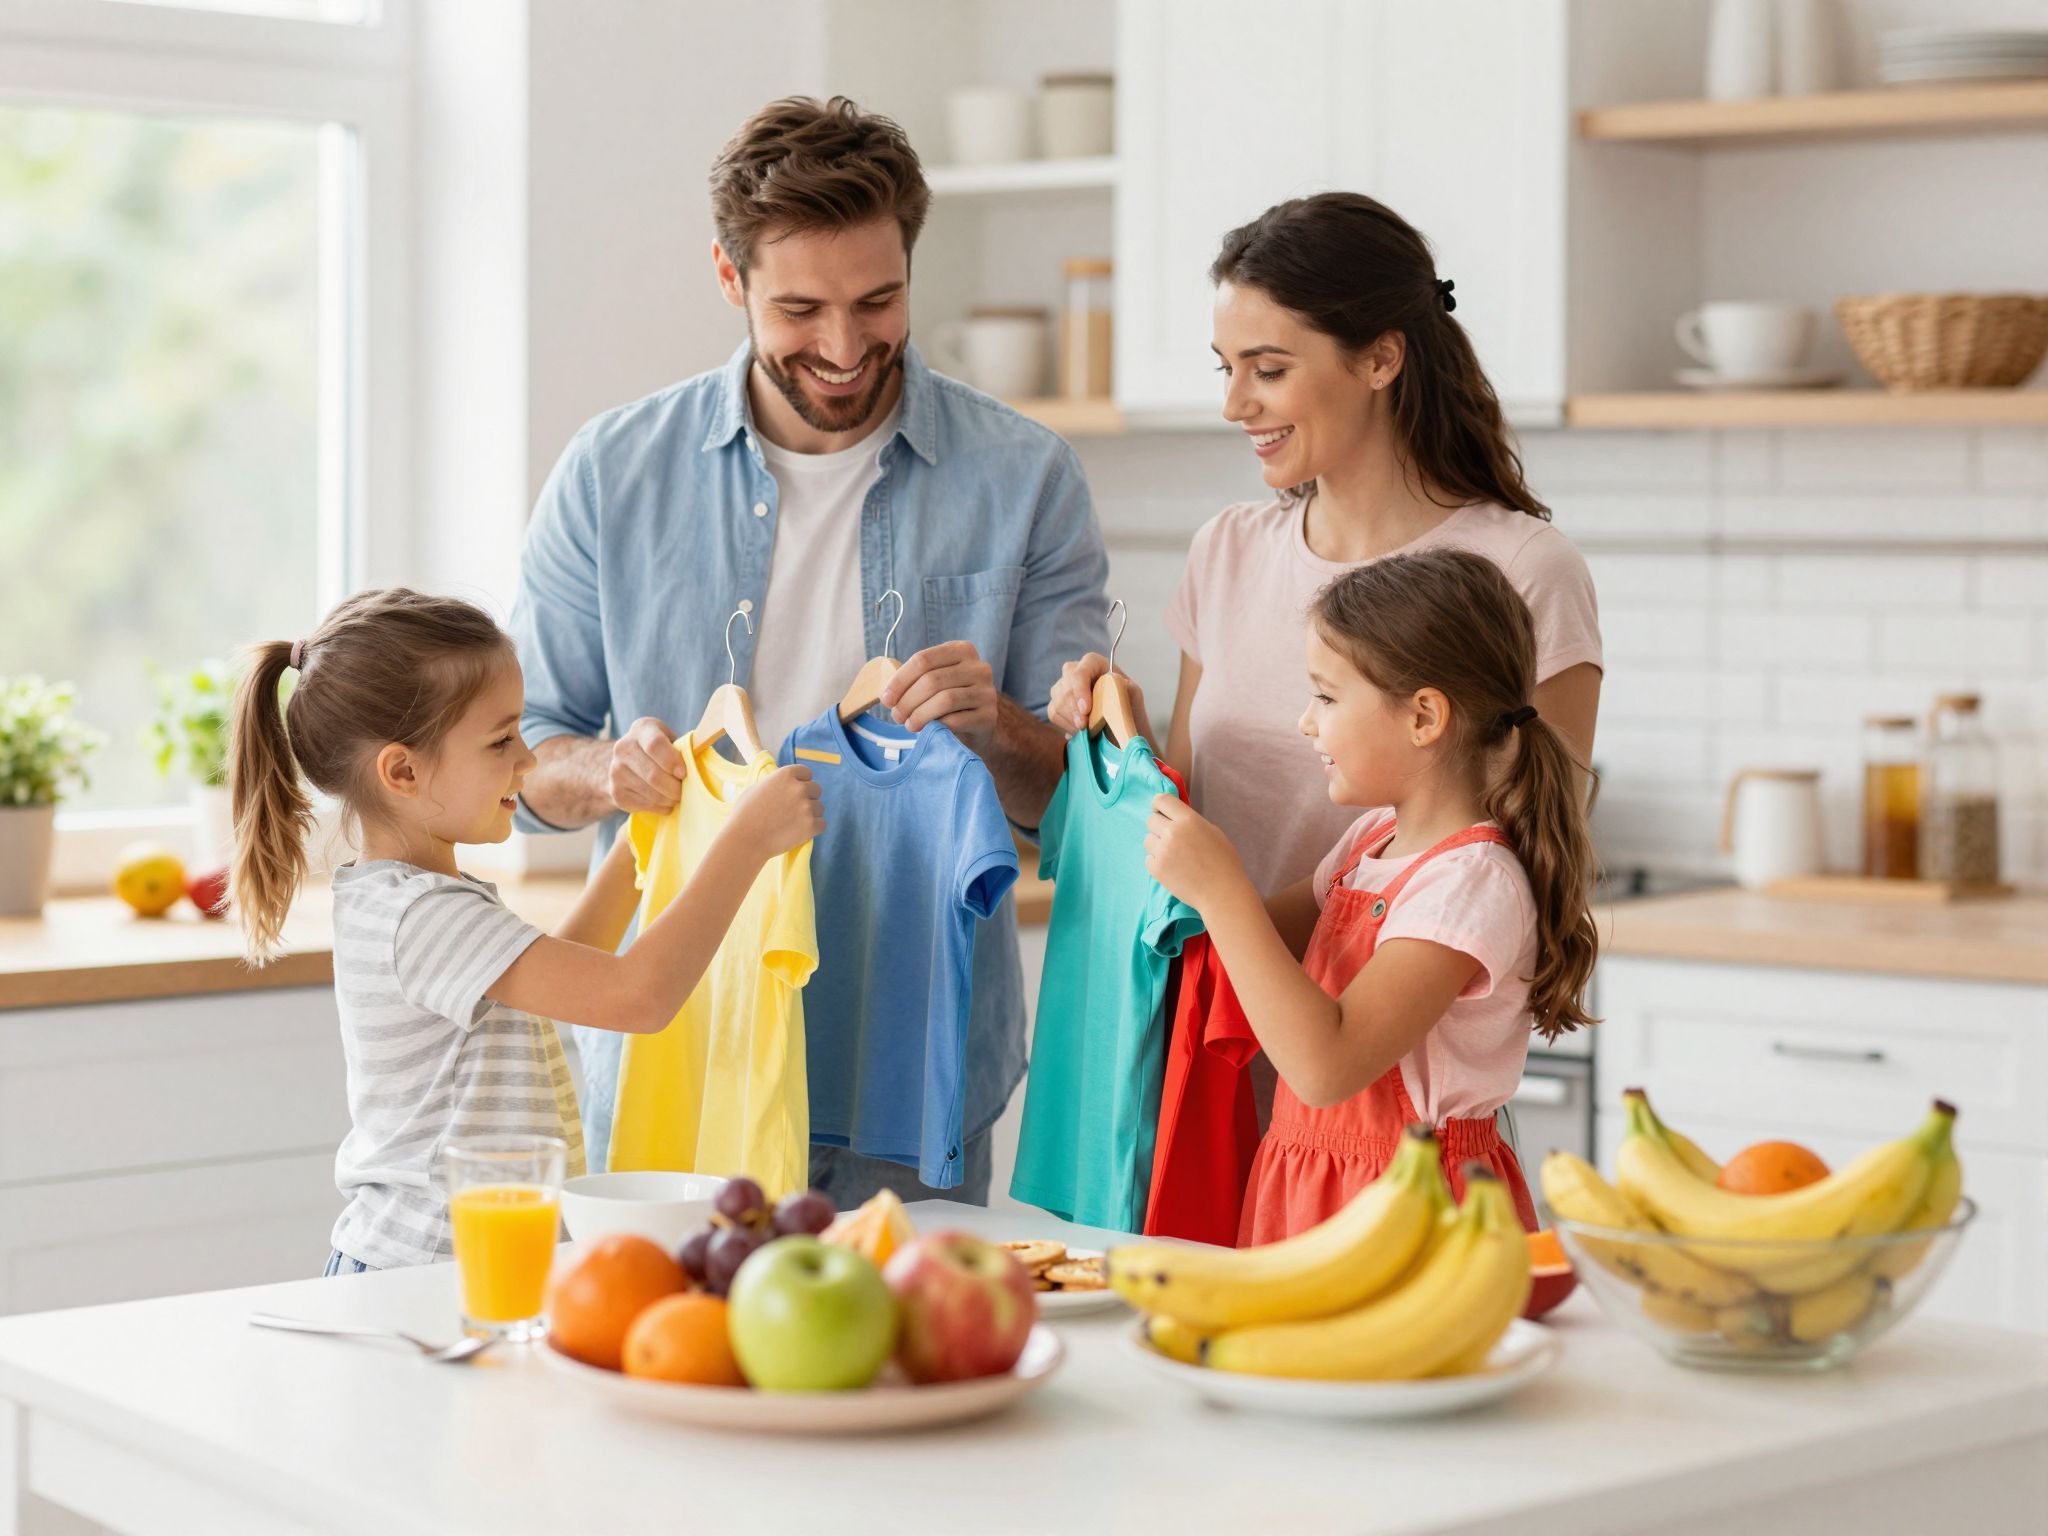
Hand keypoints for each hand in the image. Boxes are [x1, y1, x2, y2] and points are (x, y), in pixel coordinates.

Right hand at [609, 717, 686, 813]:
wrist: (627, 761)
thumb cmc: (660, 749)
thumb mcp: (671, 739)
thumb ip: (683, 748)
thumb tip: (699, 764)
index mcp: (641, 730)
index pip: (655, 745)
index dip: (672, 761)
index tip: (684, 773)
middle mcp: (623, 748)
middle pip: (653, 775)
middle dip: (675, 788)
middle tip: (686, 790)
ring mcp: (616, 772)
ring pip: (651, 793)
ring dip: (670, 799)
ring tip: (677, 796)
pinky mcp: (616, 792)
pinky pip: (645, 805)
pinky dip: (661, 807)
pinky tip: (665, 802)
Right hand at [728, 765, 824, 860]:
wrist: (745, 839)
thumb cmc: (744, 814)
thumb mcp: (756, 788)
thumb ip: (775, 783)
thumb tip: (784, 783)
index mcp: (786, 775)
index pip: (806, 773)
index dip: (802, 782)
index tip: (795, 792)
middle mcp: (799, 788)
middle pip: (816, 789)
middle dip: (808, 798)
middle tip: (794, 810)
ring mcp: (806, 806)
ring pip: (819, 808)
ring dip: (810, 815)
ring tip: (792, 823)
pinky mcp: (811, 825)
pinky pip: (821, 824)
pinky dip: (813, 829)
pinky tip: (798, 832)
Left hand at [883, 641, 996, 750]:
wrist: (977, 727)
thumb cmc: (949, 701)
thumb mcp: (934, 681)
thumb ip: (914, 680)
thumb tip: (887, 695)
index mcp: (962, 650)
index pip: (923, 659)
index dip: (900, 680)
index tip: (886, 699)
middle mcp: (978, 667)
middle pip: (932, 680)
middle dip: (907, 701)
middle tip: (896, 716)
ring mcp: (987, 691)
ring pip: (944, 700)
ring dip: (919, 715)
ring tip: (909, 725)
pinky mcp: (989, 716)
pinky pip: (956, 720)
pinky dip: (936, 726)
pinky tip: (928, 731)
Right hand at [1050, 653, 1149, 740]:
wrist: (1122, 725)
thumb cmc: (1127, 706)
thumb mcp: (1134, 695)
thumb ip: (1128, 688)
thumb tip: (1119, 682)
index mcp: (1093, 663)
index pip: (1080, 672)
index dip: (1080, 690)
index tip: (1086, 710)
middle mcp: (1074, 671)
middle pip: (1066, 687)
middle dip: (1074, 709)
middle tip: (1084, 726)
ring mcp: (1062, 688)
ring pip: (1058, 702)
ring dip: (1071, 720)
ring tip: (1087, 731)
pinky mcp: (1056, 704)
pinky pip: (1054, 714)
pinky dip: (1066, 725)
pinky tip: (1079, 731)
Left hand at [1144, 794, 1245, 913]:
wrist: (1222, 892)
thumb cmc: (1224, 862)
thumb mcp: (1212, 832)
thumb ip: (1190, 822)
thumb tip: (1174, 817)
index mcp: (1188, 819)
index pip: (1161, 800)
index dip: (1159, 805)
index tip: (1161, 812)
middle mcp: (1172, 832)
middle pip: (1150, 820)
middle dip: (1159, 826)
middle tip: (1171, 838)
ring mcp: (1163, 851)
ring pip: (1148, 840)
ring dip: (1157, 845)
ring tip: (1174, 855)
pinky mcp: (1157, 869)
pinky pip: (1148, 859)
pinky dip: (1158, 862)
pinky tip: (1173, 868)